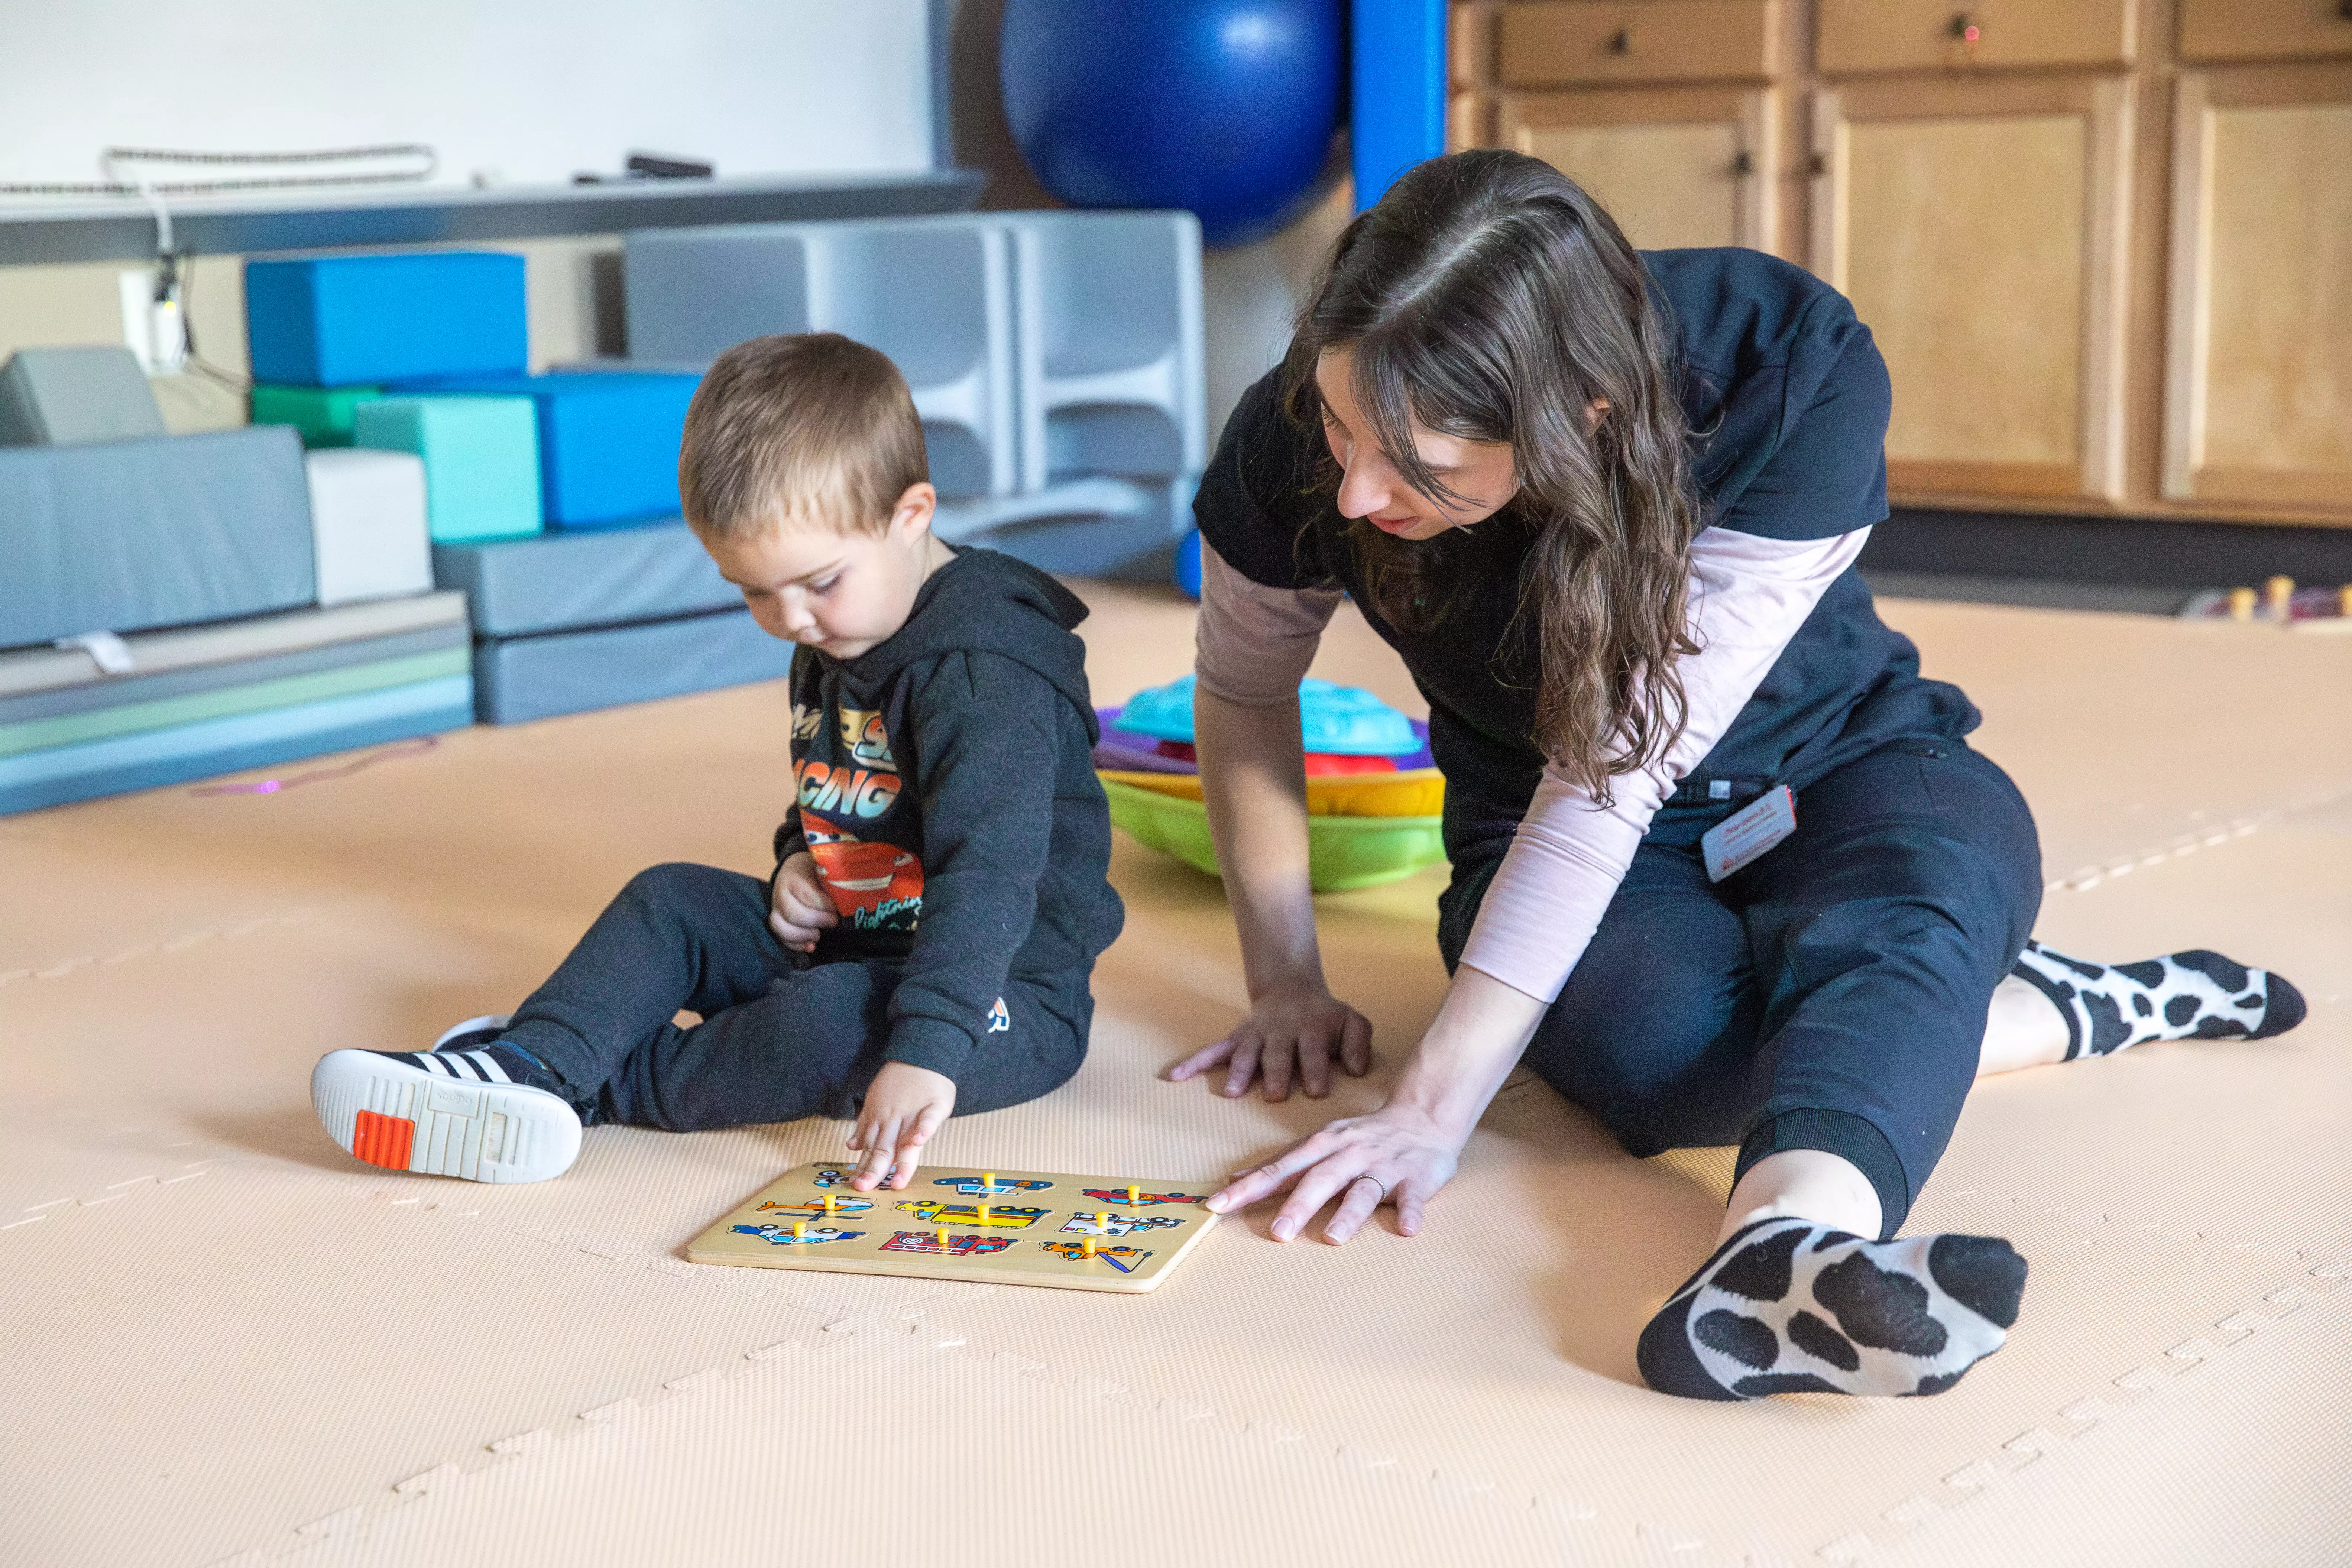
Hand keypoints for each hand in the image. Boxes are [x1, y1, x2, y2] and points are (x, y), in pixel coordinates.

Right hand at [768, 852, 837, 952]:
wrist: (795, 868)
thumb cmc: (814, 869)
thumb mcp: (823, 867)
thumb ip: (833, 881)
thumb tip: (848, 901)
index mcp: (793, 877)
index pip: (806, 895)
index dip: (824, 905)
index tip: (837, 908)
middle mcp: (780, 893)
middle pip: (792, 914)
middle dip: (816, 921)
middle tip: (833, 921)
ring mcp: (776, 908)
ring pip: (780, 927)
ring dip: (802, 936)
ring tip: (819, 935)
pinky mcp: (777, 920)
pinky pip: (780, 937)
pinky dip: (795, 945)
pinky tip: (811, 946)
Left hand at [846, 1062, 955, 1189]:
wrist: (921, 1053)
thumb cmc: (900, 1080)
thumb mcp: (876, 1100)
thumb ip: (865, 1125)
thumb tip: (852, 1147)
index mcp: (882, 1120)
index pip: (871, 1149)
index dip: (864, 1168)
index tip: (856, 1185)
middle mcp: (895, 1120)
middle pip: (884, 1149)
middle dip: (874, 1170)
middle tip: (865, 1188)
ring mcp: (914, 1113)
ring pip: (905, 1141)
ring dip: (900, 1161)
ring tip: (896, 1181)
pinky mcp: (935, 1105)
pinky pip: (929, 1118)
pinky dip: (923, 1129)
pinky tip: (918, 1141)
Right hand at [1167, 980, 1371, 1100]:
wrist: (1292, 989)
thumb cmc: (1325, 1017)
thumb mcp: (1352, 1022)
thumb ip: (1358, 1043)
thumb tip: (1358, 1069)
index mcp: (1311, 1030)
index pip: (1313, 1050)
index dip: (1315, 1069)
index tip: (1317, 1090)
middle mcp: (1281, 1033)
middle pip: (1278, 1053)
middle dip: (1276, 1073)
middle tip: (1275, 1094)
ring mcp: (1256, 1036)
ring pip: (1246, 1053)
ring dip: (1240, 1072)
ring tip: (1232, 1092)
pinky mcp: (1237, 1039)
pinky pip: (1213, 1051)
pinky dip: (1194, 1063)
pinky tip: (1175, 1076)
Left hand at [1205, 1099, 1463, 1242]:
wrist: (1422, 1116)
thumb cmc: (1362, 1136)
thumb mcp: (1319, 1142)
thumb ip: (1281, 1163)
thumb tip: (1236, 1178)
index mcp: (1322, 1146)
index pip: (1280, 1169)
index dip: (1249, 1187)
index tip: (1218, 1205)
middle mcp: (1349, 1154)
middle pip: (1320, 1179)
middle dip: (1298, 1205)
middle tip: (1277, 1233)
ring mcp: (1383, 1167)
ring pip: (1363, 1190)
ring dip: (1348, 1214)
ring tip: (1332, 1237)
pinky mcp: (1415, 1178)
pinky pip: (1413, 1197)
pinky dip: (1410, 1211)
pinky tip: (1406, 1228)